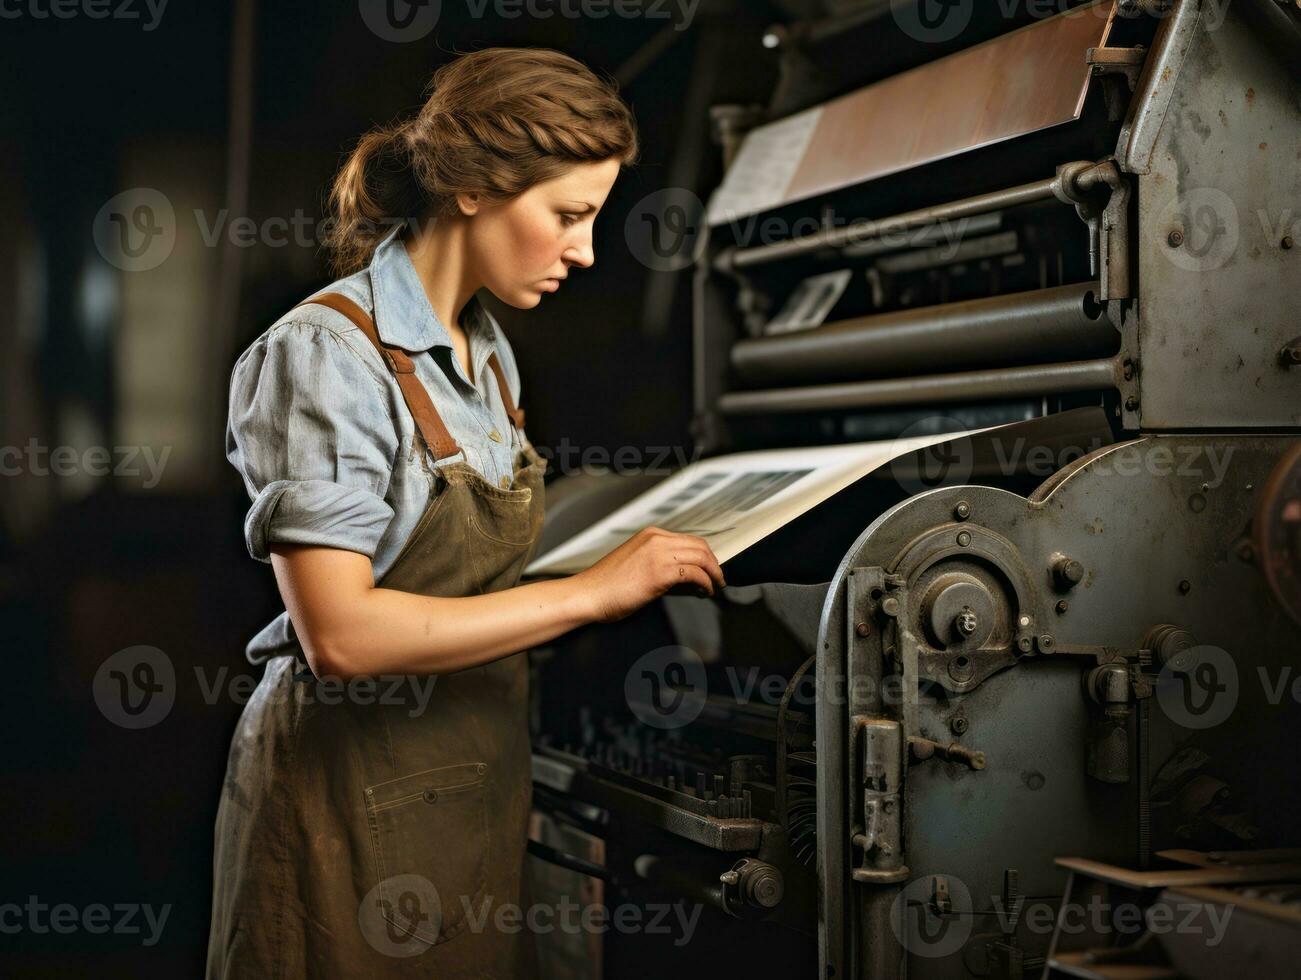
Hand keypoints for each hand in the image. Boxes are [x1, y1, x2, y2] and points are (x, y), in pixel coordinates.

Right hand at [572, 527, 725, 623]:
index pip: (688, 539)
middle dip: (714, 563)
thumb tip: (683, 576)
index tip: (710, 568)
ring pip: (701, 557)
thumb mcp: (635, 562)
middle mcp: (656, 539)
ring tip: (715, 586)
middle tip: (718, 578)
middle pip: (700, 545)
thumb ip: (658, 562)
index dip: (704, 554)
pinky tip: (704, 592)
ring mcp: (658, 554)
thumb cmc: (606, 586)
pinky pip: (695, 573)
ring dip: (714, 573)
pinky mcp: (660, 572)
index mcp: (650, 535)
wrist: (588, 594)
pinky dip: (705, 583)